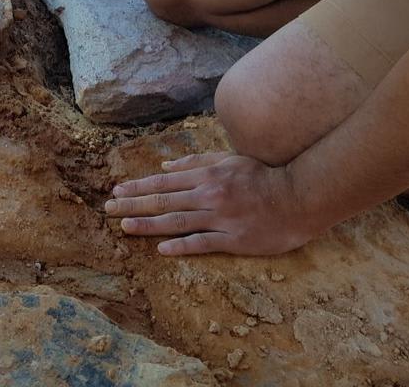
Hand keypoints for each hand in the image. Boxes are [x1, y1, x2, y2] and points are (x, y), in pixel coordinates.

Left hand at [105, 152, 320, 255]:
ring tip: (124, 227)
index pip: (164, 181)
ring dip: (148, 225)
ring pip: (177, 221)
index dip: (138, 187)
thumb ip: (196, 163)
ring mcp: (221, 218)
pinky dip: (181, 246)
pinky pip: (202, 243)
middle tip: (108, 210)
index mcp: (207, 175)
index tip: (117, 191)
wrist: (300, 197)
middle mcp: (209, 195)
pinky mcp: (234, 240)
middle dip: (133, 205)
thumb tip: (165, 165)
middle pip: (163, 200)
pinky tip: (161, 249)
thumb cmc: (264, 175)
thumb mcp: (229, 159)